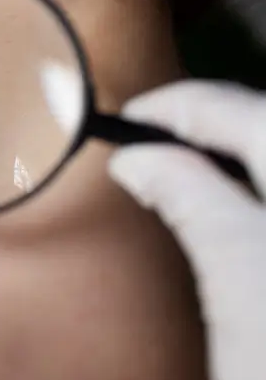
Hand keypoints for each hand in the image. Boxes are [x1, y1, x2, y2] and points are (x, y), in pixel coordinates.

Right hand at [108, 80, 265, 379]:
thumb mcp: (237, 271)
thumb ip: (188, 195)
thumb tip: (138, 158)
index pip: (240, 111)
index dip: (176, 107)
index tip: (127, 120)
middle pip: (262, 125)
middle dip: (205, 122)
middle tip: (146, 137)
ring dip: (231, 150)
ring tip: (182, 164)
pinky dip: (250, 184)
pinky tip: (230, 203)